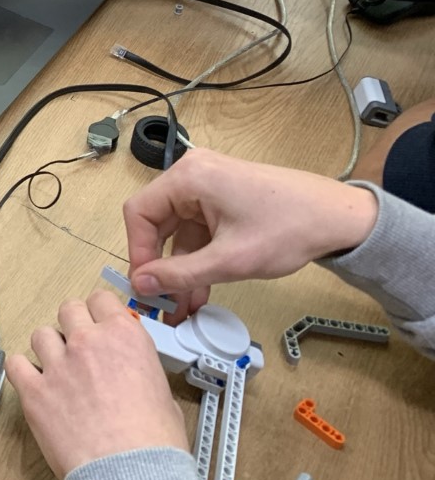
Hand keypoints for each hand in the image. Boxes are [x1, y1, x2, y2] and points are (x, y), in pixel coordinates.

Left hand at [7, 291, 187, 479]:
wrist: (131, 473)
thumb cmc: (153, 444)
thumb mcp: (162, 392)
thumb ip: (139, 369)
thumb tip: (133, 373)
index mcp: (124, 337)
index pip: (101, 299)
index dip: (98, 310)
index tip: (97, 320)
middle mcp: (87, 342)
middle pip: (68, 310)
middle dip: (73, 324)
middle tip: (78, 343)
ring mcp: (58, 365)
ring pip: (41, 335)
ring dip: (48, 348)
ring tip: (56, 367)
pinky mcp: (34, 391)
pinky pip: (16, 365)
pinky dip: (22, 371)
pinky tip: (32, 381)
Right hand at [124, 148, 379, 320]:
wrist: (341, 218)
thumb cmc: (289, 230)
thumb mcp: (230, 260)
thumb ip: (180, 274)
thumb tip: (140, 284)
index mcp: (189, 177)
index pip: (140, 213)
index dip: (138, 252)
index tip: (146, 286)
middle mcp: (193, 174)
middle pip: (157, 222)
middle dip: (160, 265)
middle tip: (161, 301)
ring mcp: (209, 184)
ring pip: (179, 231)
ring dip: (181, 267)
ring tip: (183, 306)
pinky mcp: (223, 197)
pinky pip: (198, 229)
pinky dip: (198, 258)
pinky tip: (200, 289)